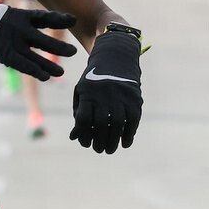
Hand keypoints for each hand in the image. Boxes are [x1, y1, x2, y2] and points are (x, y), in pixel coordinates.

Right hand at [0, 4, 76, 79]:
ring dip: (50, 63)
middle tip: (73, 52)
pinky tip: (45, 78)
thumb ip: (5, 22)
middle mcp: (17, 26)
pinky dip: (35, 71)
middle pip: (44, 37)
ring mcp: (10, 39)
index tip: (73, 20)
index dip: (59, 18)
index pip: (43, 16)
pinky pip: (23, 64)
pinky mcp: (0, 52)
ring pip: (37, 54)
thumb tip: (9, 25)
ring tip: (62, 72)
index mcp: (15, 13)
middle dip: (59, 45)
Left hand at [70, 31, 142, 153]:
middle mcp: (104, 95)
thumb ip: (78, 113)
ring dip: (114, 141)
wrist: (116, 58)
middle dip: (98, 142)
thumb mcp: (82, 92)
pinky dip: (129, 134)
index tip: (84, 143)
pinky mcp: (134, 99)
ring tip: (110, 149)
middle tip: (99, 150)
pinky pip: (132, 121)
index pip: (82, 120)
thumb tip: (74, 137)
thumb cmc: (94, 80)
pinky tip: (125, 143)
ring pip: (117, 125)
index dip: (82, 135)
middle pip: (100, 125)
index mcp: (88, 93)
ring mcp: (120, 97)